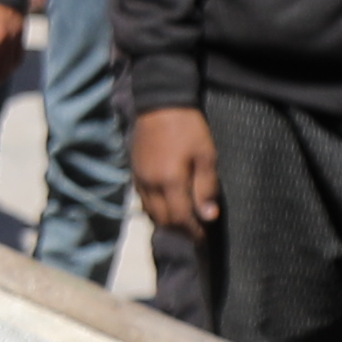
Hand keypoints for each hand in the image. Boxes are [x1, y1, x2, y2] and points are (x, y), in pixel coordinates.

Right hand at [134, 104, 221, 235]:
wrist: (159, 103)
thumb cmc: (188, 127)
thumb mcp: (206, 155)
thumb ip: (206, 187)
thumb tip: (208, 216)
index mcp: (170, 181)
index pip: (181, 218)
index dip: (193, 232)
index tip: (203, 238)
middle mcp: (150, 185)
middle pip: (163, 220)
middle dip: (179, 230)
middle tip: (194, 232)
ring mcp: (139, 179)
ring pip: (150, 212)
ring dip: (166, 222)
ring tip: (181, 222)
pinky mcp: (133, 172)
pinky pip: (143, 200)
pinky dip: (155, 209)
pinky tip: (166, 206)